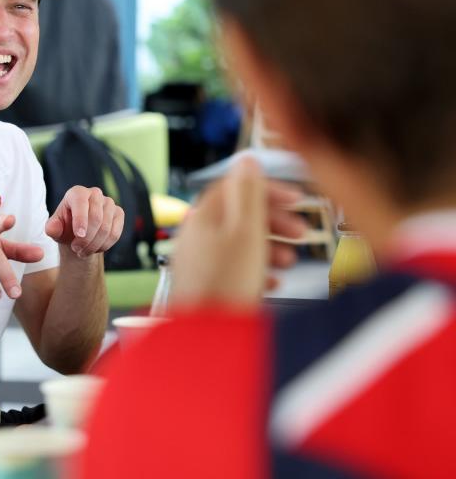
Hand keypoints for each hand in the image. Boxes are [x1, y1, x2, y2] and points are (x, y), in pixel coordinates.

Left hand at [45, 186, 124, 257]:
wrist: (78, 235)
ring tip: (82, 251)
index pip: (81, 203)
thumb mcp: (54, 229)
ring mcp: (109, 202)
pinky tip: (95, 248)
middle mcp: (94, 193)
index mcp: (77, 193)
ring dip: (94, 245)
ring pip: (106, 228)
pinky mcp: (119, 213)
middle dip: (86, 238)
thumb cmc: (64, 229)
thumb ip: (52, 228)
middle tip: (76, 250)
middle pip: (96, 217)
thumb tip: (53, 229)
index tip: (79, 235)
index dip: (81, 219)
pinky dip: (105, 245)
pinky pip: (115, 233)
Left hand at [170, 157, 306, 309]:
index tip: (296, 198)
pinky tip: (272, 282)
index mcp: (203, 217)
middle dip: (274, 221)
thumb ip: (249, 194)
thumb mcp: (246, 232)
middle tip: (301, 232)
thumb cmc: (225, 285)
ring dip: (269, 247)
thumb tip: (246, 159)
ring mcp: (199, 262)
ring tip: (290, 262)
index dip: (268, 189)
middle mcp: (196, 236)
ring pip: (239, 243)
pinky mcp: (206, 286)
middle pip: (239, 216)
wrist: (207, 338)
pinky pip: (235, 269)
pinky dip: (256, 270)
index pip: (235, 187)